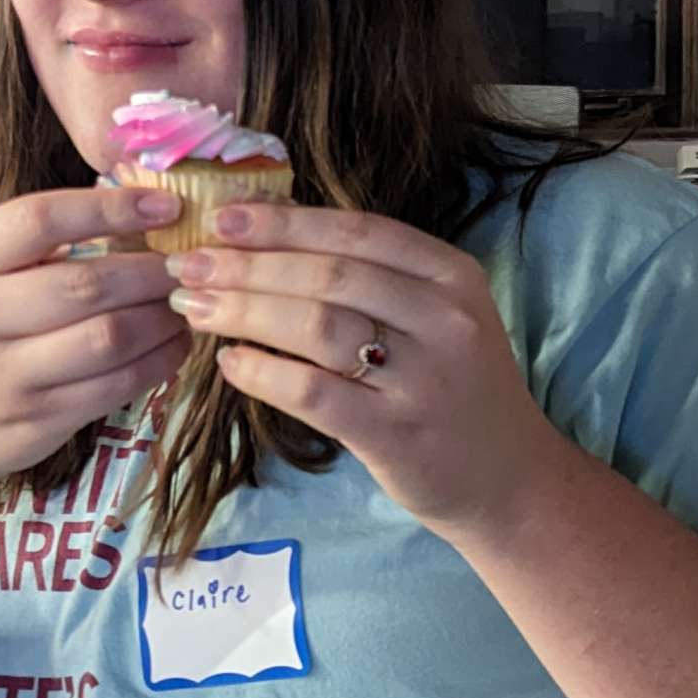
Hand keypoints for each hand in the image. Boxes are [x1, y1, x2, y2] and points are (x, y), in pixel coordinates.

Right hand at [0, 184, 189, 489]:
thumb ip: (42, 240)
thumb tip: (140, 205)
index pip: (40, 220)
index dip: (111, 208)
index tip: (166, 206)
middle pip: (86, 284)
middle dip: (152, 270)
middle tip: (189, 262)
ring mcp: (1, 376)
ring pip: (109, 338)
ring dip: (163, 317)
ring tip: (184, 302)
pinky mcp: (34, 422)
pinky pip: (115, 386)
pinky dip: (159, 361)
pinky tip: (174, 343)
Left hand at [165, 201, 565, 539]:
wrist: (508, 479)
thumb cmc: (454, 387)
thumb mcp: (435, 316)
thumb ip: (370, 276)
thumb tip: (270, 228)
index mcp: (452, 275)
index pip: (357, 232)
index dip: (284, 222)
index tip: (222, 219)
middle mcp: (443, 319)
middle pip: (329, 276)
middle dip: (248, 265)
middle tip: (189, 266)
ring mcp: (423, 378)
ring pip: (317, 327)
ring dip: (245, 312)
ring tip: (195, 307)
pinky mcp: (396, 434)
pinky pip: (314, 393)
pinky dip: (263, 373)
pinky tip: (229, 364)